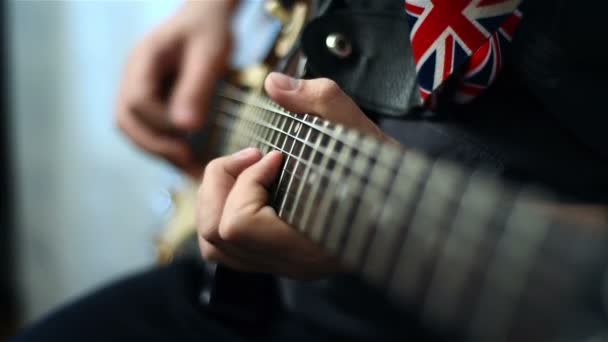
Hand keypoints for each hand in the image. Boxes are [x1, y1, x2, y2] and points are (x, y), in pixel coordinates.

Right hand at [115, 1, 236, 176]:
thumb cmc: (210, 30)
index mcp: (143, 59)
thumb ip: (196, 88)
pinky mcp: (149, 100)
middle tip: (187, 161)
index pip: (137, 102)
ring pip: (132, 129)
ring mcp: (137, 88)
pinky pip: (146, 128)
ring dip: (157, 150)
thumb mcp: (210, 55)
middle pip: (126, 121)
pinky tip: (186, 156)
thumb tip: (186, 127)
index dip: (161, 123)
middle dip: (155, 145)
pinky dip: (163, 145)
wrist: (206, 18)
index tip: (192, 132)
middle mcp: (132, 76)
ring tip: (188, 164)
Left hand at [197, 73, 393, 278]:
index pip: (239, 224)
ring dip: (217, 198)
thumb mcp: (362, 133)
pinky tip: (251, 188)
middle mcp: (292, 262)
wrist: (410, 210)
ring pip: (214, 246)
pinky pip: (227, 248)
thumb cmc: (390, 178)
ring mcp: (284, 264)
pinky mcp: (280, 259)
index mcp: (310, 244)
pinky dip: (224, 212)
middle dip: (223, 183)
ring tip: (247, 171)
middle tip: (254, 157)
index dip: (248, 179)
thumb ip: (321, 101)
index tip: (278, 154)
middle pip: (215, 234)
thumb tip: (274, 84)